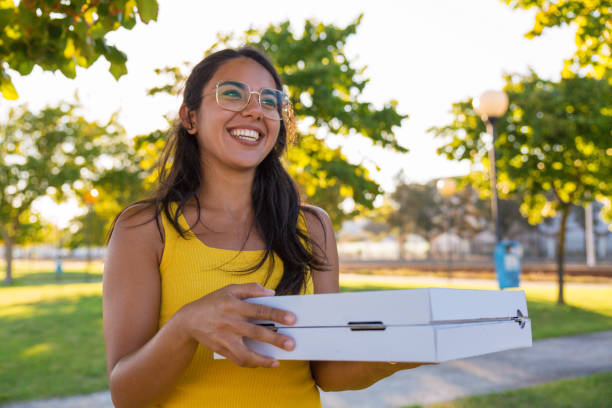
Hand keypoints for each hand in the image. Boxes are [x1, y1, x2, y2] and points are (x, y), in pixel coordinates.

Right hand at [178, 283, 295, 367]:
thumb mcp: (229, 289)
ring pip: (245, 353)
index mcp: (233, 305)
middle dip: (275, 340)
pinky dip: (251, 363)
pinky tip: (262, 363)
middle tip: (290, 344)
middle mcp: (229, 322)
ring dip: (262, 360)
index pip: (259, 310)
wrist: (189, 320)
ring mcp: (224, 338)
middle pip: (255, 333)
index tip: (291, 319)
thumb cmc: (212, 302)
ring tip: (276, 362)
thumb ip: (251, 289)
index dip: (276, 314)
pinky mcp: (221, 350)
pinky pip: (238, 360)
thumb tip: (271, 293)